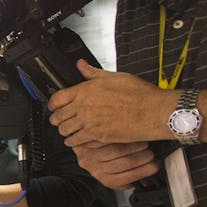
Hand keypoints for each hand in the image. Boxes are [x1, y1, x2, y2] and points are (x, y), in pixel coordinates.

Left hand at [48, 60, 169, 145]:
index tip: (53, 106)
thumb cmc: (139, 94)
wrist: (153, 111)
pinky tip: (75, 140)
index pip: (57, 98)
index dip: (52, 103)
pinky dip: (74, 141)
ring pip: (65, 130)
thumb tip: (81, 65)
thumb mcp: (114, 76)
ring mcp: (89, 123)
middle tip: (57, 120)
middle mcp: (84, 107)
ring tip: (66, 130)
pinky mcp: (97, 136)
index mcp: (86, 91)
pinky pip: (77, 141)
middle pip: (58, 116)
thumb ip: (93, 73)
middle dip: (56, 118)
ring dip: (64, 130)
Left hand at [72, 140, 161, 188]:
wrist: (85, 149)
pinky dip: (121, 135)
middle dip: (144, 156)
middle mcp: (96, 170)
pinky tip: (130, 135)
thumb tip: (152, 170)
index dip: (145, 170)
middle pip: (126, 162)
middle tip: (151, 152)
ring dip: (135, 145)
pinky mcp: (85, 143)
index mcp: (107, 180)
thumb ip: (132, 175)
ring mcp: (90, 156)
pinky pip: (107, 138)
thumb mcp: (119, 174)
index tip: (156, 164)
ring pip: (117, 150)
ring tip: (144, 143)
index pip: (129, 177)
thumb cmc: (107, 161)